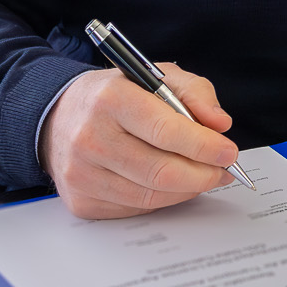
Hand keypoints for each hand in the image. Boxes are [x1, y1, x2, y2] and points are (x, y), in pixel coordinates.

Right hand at [39, 64, 239, 218]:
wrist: (58, 118)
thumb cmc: (115, 96)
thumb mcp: (157, 77)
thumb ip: (195, 93)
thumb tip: (220, 124)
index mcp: (111, 99)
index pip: (166, 131)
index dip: (204, 146)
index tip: (228, 152)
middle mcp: (90, 137)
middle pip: (161, 171)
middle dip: (204, 174)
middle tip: (224, 170)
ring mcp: (81, 174)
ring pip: (151, 196)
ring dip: (188, 190)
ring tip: (205, 176)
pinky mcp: (81, 201)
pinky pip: (135, 209)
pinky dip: (163, 200)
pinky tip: (172, 185)